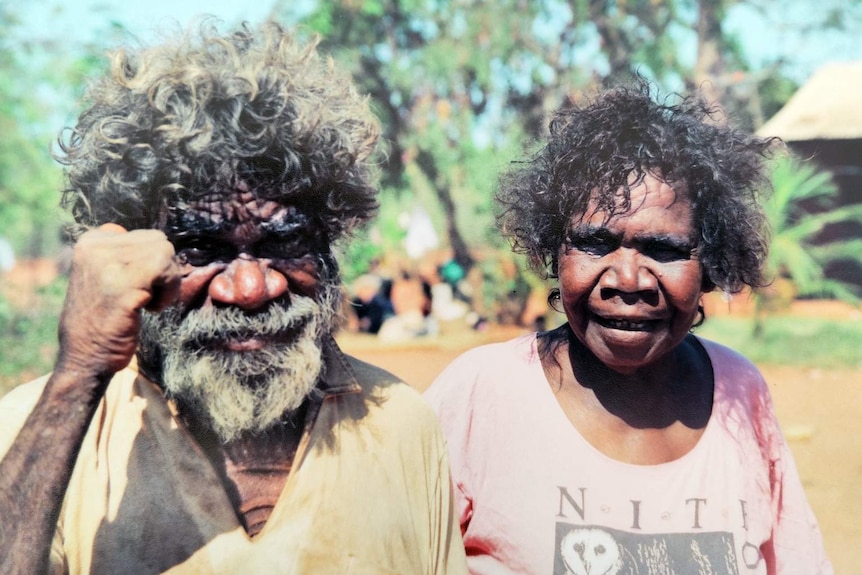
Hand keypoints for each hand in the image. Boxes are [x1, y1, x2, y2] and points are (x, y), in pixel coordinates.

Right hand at [56, 223, 182, 379]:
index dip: (152, 264)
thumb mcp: (106, 276)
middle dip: (162, 271)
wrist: (85, 357)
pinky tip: (148, 310)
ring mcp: (107, 262)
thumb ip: (126, 254)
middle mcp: (95, 246)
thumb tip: (162, 241)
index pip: (145, 236)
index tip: (136, 287)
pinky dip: (168, 293)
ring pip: (166, 254)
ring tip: (146, 303)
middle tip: (145, 297)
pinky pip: (166, 272)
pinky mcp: (123, 282)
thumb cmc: (104, 320)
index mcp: (91, 241)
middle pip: (159, 242)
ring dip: (166, 283)